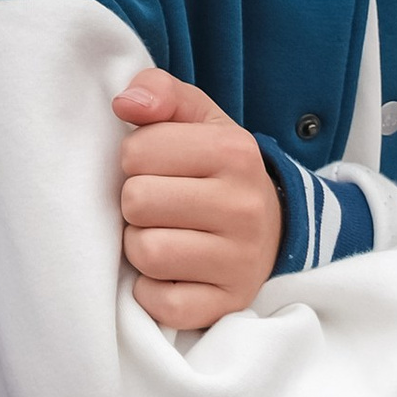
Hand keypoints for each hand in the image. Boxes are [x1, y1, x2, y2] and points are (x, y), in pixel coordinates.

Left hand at [111, 71, 283, 332]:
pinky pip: (161, 304)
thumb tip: (125, 103)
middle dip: (137, 202)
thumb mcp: (196, 118)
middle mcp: (244, 206)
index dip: (134, 158)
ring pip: (147, 254)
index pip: (136, 151)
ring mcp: (240, 262)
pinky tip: (170, 273)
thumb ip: (159, 91)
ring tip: (164, 234)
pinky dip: (153, 292)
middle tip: (159, 204)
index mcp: (234, 151)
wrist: (271, 226)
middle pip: (137, 202)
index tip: (157, 166)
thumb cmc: (217, 167)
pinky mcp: (228, 305)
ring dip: (141, 246)